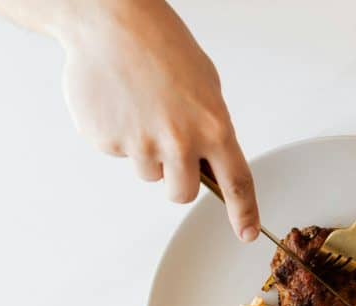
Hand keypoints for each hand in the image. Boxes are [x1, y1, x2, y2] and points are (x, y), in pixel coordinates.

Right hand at [56, 0, 258, 240]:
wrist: (112, 22)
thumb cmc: (162, 47)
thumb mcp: (205, 86)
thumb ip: (210, 128)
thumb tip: (209, 162)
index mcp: (213, 127)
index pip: (237, 183)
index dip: (244, 213)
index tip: (247, 233)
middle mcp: (180, 142)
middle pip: (183, 193)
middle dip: (179, 178)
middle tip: (169, 144)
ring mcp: (141, 144)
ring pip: (149, 174)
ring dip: (147, 152)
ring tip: (141, 109)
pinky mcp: (107, 142)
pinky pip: (119, 154)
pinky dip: (119, 134)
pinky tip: (119, 103)